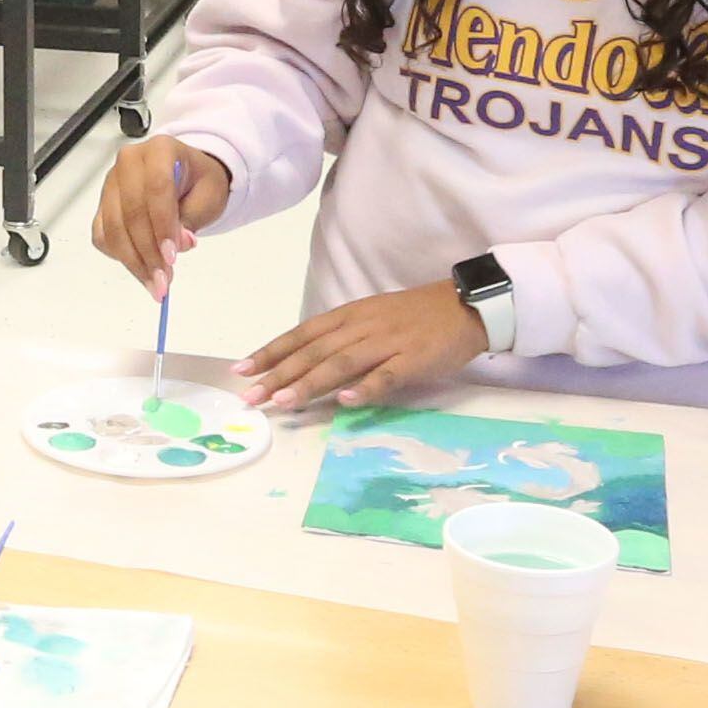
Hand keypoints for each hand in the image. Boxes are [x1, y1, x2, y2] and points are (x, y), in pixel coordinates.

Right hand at [92, 137, 229, 294]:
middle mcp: (129, 163)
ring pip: (113, 227)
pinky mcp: (103, 205)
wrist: (188, 178)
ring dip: (133, 261)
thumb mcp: (209, 197)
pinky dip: (119, 256)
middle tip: (164, 280)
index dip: (163, 225)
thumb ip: (192, 218)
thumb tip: (179, 243)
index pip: (157, 188)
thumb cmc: (199, 183)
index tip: (172, 257)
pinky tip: (140, 269)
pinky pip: (102, 235)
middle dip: (148, 252)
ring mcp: (111, 184)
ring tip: (154, 283)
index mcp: (159, 150)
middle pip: (131, 211)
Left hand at [234, 284, 487, 411]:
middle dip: (280, 373)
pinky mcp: (414, 359)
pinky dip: (365, 388)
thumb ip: (341, 340)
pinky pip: (387, 375)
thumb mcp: (371, 319)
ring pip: (342, 363)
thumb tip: (304, 364)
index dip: (271, 352)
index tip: (242, 370)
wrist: (465, 306)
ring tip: (284, 401)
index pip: (302, 334)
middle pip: (315, 350)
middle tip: (252, 396)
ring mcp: (388, 342)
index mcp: (349, 315)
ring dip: (310, 383)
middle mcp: (362, 326)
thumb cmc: (414, 317)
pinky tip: (344, 402)